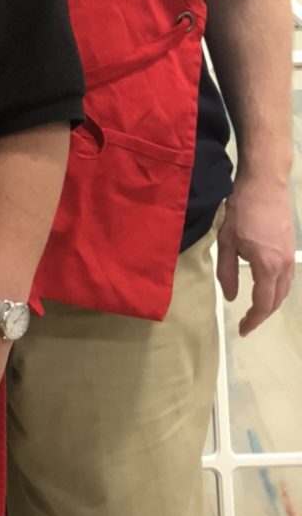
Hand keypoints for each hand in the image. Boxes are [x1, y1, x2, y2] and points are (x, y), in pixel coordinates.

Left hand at [217, 172, 295, 336]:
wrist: (265, 185)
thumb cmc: (242, 211)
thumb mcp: (226, 242)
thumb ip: (227, 272)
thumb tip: (232, 297)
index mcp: (267, 266)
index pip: (264, 303)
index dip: (253, 320)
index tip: (242, 330)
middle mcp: (283, 265)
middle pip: (277, 300)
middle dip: (262, 315)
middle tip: (246, 323)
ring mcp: (289, 257)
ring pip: (285, 290)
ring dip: (271, 303)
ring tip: (254, 310)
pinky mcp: (289, 249)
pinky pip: (287, 278)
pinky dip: (277, 290)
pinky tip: (266, 289)